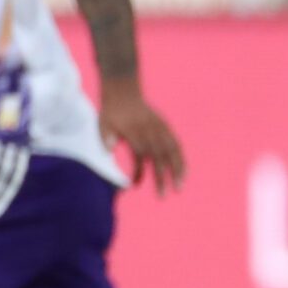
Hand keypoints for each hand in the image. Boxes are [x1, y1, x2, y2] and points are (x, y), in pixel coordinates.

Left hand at [98, 79, 186, 195]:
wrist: (123, 91)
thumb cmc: (111, 112)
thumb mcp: (103, 122)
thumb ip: (106, 136)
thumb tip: (109, 149)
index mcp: (133, 130)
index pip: (140, 152)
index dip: (140, 168)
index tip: (136, 184)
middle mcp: (149, 130)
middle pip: (158, 155)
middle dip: (162, 176)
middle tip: (162, 195)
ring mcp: (159, 127)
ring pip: (172, 151)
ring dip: (177, 169)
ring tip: (179, 187)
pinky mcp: (165, 126)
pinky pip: (176, 143)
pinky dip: (181, 158)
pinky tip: (183, 172)